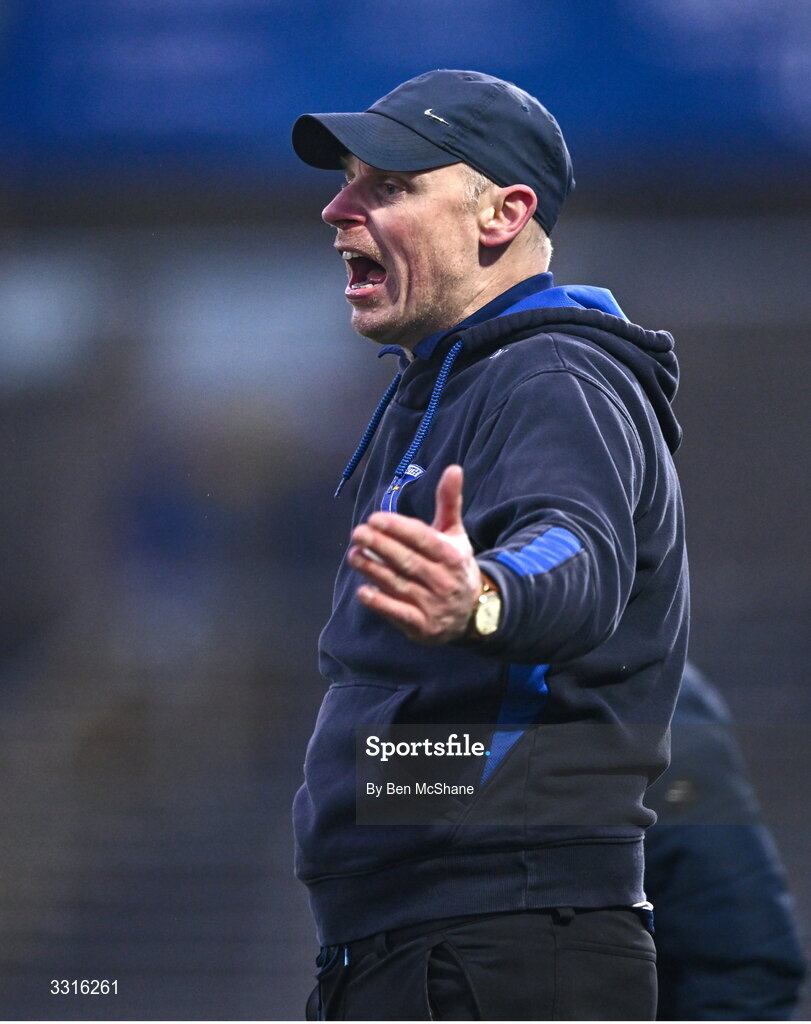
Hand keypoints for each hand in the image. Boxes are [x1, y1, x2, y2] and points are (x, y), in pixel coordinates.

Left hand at [347, 464, 481, 644]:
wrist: (473, 613)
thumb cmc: (455, 565)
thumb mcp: (456, 534)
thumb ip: (449, 502)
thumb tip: (453, 468)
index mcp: (452, 555)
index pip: (422, 539)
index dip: (398, 528)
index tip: (374, 518)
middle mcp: (443, 580)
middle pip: (407, 561)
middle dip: (380, 546)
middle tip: (357, 533)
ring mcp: (432, 605)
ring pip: (398, 585)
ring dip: (373, 570)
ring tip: (354, 554)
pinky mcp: (421, 626)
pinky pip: (398, 613)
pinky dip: (379, 603)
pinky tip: (362, 591)